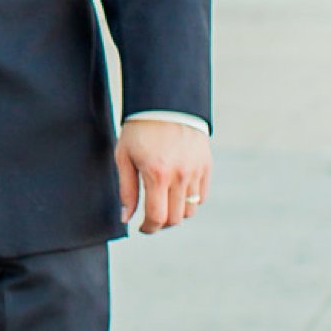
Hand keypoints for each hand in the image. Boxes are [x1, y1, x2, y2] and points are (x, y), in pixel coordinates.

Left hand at [117, 119, 209, 235]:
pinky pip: (201, 196)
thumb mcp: (124, 157)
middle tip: (151, 219)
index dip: (148, 228)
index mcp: (157, 174)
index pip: (157, 217)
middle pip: (175, 218)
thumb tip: (126, 218)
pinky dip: (190, 201)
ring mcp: (196, 171)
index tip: (142, 228)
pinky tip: (177, 194)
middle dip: (161, 224)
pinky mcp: (206, 165)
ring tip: (164, 206)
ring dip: (176, 213)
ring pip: (190, 209)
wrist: (165, 102)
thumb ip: (127, 190)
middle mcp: (180, 175)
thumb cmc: (139, 128)